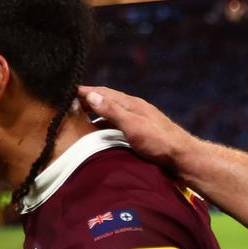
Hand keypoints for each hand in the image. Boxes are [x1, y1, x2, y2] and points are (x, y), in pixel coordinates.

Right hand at [78, 85, 197, 171]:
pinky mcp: (138, 132)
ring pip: (110, 112)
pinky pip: (114, 124)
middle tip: (66, 103)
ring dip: (93, 112)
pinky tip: (96, 132)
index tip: (64, 90)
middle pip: (105, 100)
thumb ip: (112, 111)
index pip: (102, 92)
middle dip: (86, 100)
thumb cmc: (159, 142)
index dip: (84, 90)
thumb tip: (90, 95)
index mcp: (131, 103)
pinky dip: (101, 125)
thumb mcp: (133, 125)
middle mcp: (133, 109)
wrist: (182, 158)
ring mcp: (136, 120)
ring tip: (77, 117)